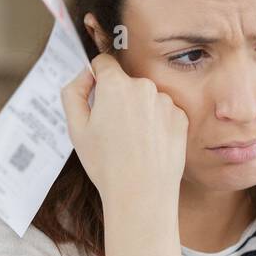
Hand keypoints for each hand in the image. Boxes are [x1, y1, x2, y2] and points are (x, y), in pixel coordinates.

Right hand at [60, 53, 187, 206]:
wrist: (142, 193)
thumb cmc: (106, 164)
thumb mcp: (76, 128)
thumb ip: (74, 92)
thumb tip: (86, 74)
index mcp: (116, 85)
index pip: (104, 62)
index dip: (97, 77)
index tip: (96, 93)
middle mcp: (145, 87)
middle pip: (126, 82)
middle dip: (118, 98)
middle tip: (112, 130)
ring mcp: (166, 102)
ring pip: (146, 98)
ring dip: (139, 111)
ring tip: (132, 143)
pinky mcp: (181, 118)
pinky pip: (164, 112)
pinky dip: (156, 124)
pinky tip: (149, 146)